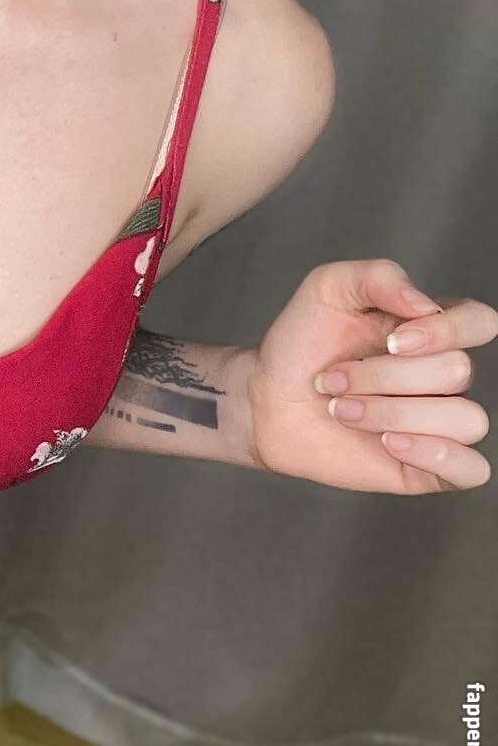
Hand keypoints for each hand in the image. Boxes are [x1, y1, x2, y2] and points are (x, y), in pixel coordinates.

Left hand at [243, 259, 495, 492]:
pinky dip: (434, 454)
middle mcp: (443, 376)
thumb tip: (426, 305)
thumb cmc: (302, 343)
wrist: (268, 398)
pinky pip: (471, 469)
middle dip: (384, 376)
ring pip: (466, 419)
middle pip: (457, 371)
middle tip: (335, 378)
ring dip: (392, 413)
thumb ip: (378, 276)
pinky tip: (388, 442)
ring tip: (344, 410)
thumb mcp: (328, 289)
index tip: (390, 341)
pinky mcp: (430, 466)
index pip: (479, 322)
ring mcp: (440, 422)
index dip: (446, 331)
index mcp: (430, 329)